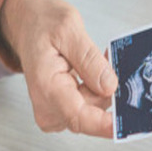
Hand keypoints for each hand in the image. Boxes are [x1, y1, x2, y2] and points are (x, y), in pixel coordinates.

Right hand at [0, 0, 117, 136]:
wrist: (27, 26)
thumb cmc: (41, 25)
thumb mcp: (69, 29)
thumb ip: (89, 59)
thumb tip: (109, 85)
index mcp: (46, 85)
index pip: (78, 117)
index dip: (104, 124)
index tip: (124, 123)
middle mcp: (46, 105)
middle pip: (91, 114)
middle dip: (107, 92)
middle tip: (110, 63)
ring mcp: (53, 111)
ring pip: (92, 111)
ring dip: (102, 89)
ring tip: (97, 61)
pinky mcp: (60, 111)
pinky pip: (88, 108)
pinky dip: (96, 91)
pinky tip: (92, 73)